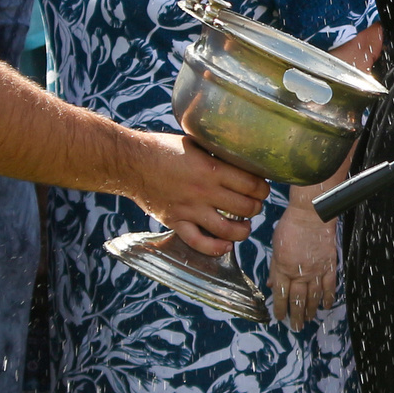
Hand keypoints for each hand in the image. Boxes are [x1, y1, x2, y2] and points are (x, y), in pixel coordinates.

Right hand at [124, 134, 261, 254]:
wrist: (130, 163)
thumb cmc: (163, 149)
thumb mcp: (195, 144)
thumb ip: (216, 155)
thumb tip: (239, 158)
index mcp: (212, 169)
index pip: (251, 184)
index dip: (262, 188)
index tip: (262, 188)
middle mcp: (204, 192)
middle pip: (245, 208)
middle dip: (256, 208)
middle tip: (255, 205)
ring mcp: (189, 209)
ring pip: (227, 230)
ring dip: (243, 231)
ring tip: (246, 227)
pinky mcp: (175, 222)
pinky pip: (198, 242)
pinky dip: (215, 248)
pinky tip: (226, 246)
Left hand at [268, 202, 339, 329]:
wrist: (312, 215)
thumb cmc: (291, 226)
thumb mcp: (276, 247)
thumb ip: (275, 268)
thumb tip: (272, 284)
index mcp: (284, 268)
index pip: (282, 293)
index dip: (280, 307)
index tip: (279, 317)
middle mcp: (300, 273)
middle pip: (298, 299)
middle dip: (296, 315)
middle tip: (295, 327)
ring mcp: (316, 271)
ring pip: (313, 296)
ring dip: (310, 310)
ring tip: (308, 320)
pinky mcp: (329, 265)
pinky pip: (330, 285)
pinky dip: (329, 297)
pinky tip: (327, 306)